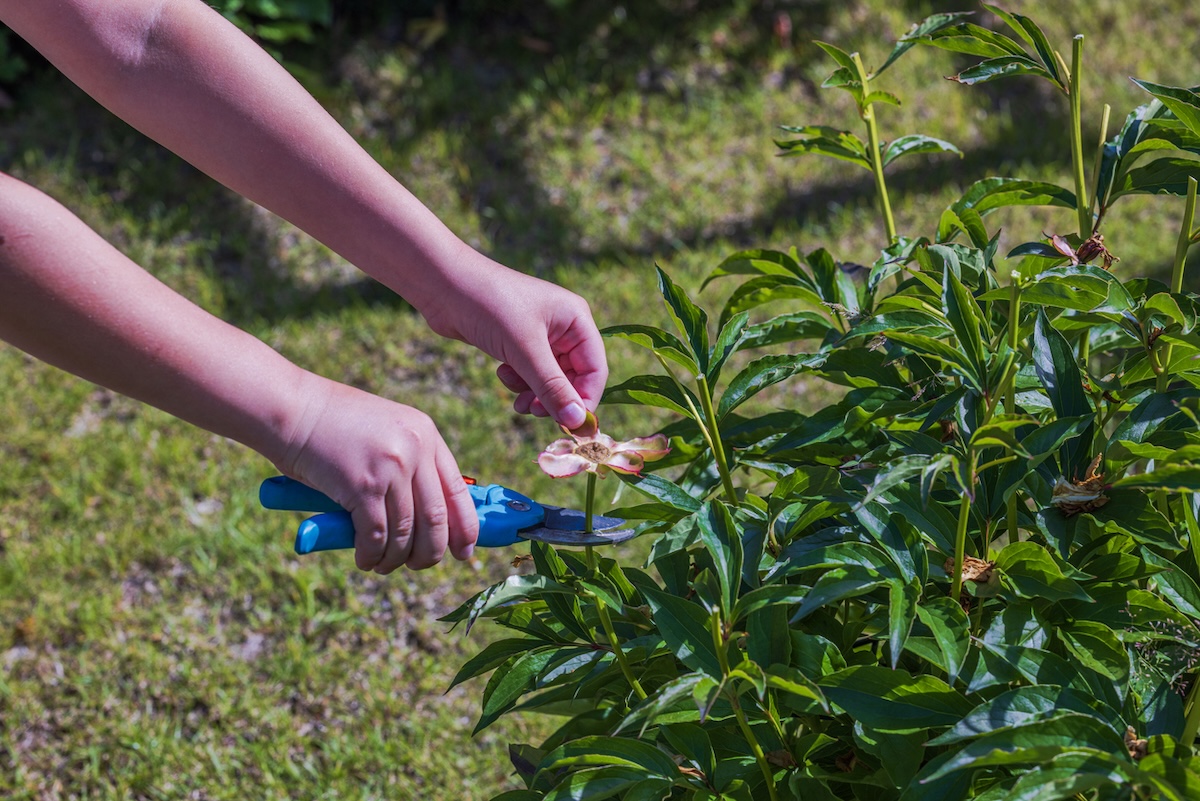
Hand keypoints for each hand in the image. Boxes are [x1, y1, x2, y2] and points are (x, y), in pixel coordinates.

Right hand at [275, 375, 478, 572]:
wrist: (293, 408)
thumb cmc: (334, 425)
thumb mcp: (387, 433)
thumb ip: (410, 465)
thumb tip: (428, 520)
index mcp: (426, 435)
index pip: (458, 491)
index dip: (465, 528)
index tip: (465, 552)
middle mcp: (415, 450)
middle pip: (436, 519)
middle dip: (430, 553)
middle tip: (418, 565)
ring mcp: (390, 468)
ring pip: (405, 534)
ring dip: (395, 559)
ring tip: (383, 565)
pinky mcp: (361, 487)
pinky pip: (375, 537)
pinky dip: (371, 555)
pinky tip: (364, 560)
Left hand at [422, 249, 607, 429]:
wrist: (443, 285)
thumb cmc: (490, 306)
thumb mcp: (525, 351)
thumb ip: (552, 388)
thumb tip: (578, 422)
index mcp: (576, 319)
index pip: (595, 369)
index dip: (585, 399)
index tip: (570, 426)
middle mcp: (563, 327)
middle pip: (573, 377)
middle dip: (554, 398)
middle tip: (534, 412)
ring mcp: (541, 335)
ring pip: (550, 379)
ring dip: (535, 394)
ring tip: (517, 401)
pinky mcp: (518, 342)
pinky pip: (530, 373)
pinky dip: (520, 382)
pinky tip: (503, 374)